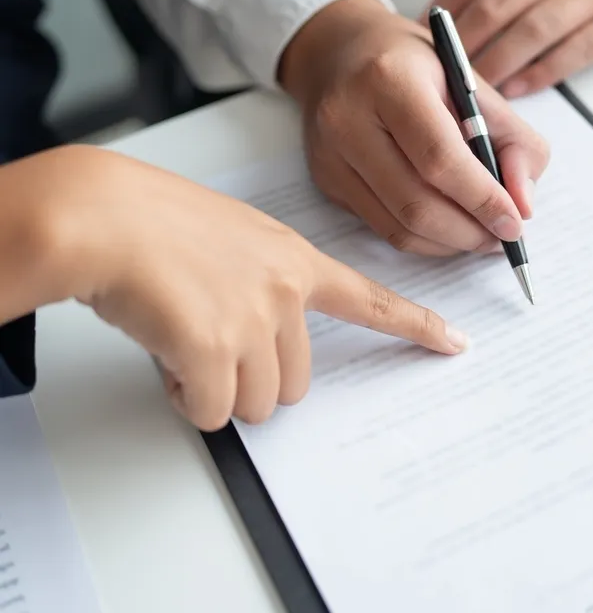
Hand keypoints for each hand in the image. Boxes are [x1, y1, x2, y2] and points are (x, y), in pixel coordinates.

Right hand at [6, 146, 466, 429]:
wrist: (104, 216)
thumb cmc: (152, 221)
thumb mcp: (229, 239)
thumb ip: (259, 284)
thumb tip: (249, 341)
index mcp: (293, 259)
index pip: (369, 298)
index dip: (414, 325)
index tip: (454, 343)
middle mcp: (284, 290)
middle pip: (295, 382)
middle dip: (252, 379)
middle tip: (209, 344)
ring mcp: (254, 320)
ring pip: (256, 403)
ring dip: (216, 389)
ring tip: (181, 340)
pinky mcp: (216, 348)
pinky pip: (212, 411)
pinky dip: (186, 398)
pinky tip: (165, 354)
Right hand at [279, 0, 548, 256]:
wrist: (336, 52)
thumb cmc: (410, 62)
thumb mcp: (468, 78)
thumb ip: (511, 136)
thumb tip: (524, 204)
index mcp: (389, 80)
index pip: (439, 157)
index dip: (482, 198)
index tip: (515, 222)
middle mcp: (348, 119)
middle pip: (416, 203)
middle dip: (470, 231)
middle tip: (504, 236)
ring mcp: (330, 155)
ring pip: (398, 227)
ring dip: (450, 243)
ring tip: (482, 234)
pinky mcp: (326, 182)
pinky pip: (382, 227)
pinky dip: (424, 239)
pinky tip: (449, 227)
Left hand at [427, 0, 592, 95]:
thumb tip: (450, 14)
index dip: (440, 16)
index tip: (418, 44)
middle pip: (496, 7)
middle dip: (460, 48)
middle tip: (436, 78)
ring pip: (531, 32)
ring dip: (496, 67)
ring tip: (472, 93)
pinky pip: (574, 51)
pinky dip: (541, 73)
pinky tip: (517, 90)